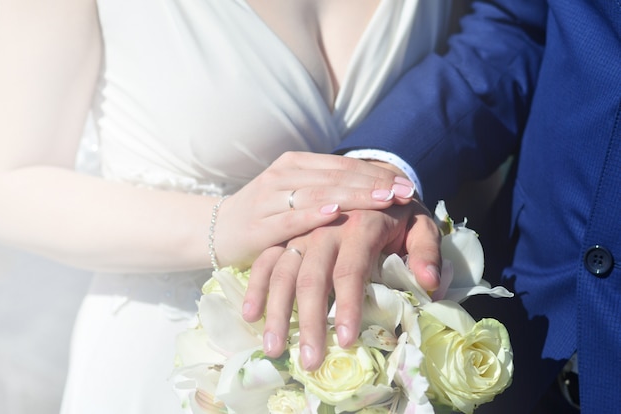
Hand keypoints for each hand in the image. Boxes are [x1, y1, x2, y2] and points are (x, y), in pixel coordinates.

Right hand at [213, 152, 415, 268]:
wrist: (215, 231)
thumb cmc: (266, 215)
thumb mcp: (294, 194)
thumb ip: (326, 189)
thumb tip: (373, 190)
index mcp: (295, 163)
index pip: (343, 165)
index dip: (377, 173)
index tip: (407, 184)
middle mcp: (283, 175)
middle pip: (336, 177)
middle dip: (374, 184)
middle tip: (406, 192)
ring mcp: (269, 198)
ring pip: (319, 194)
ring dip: (355, 196)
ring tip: (385, 199)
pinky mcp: (258, 226)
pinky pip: (290, 218)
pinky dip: (313, 215)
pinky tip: (336, 213)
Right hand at [242, 197, 440, 369]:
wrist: (371, 183)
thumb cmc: (398, 213)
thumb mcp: (421, 225)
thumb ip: (426, 252)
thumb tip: (429, 283)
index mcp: (361, 223)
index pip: (351, 269)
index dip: (348, 306)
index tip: (346, 341)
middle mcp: (325, 227)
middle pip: (311, 276)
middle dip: (309, 321)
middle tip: (309, 361)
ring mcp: (302, 231)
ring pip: (283, 270)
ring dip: (277, 311)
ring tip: (273, 348)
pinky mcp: (288, 236)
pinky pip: (266, 259)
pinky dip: (256, 286)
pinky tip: (250, 315)